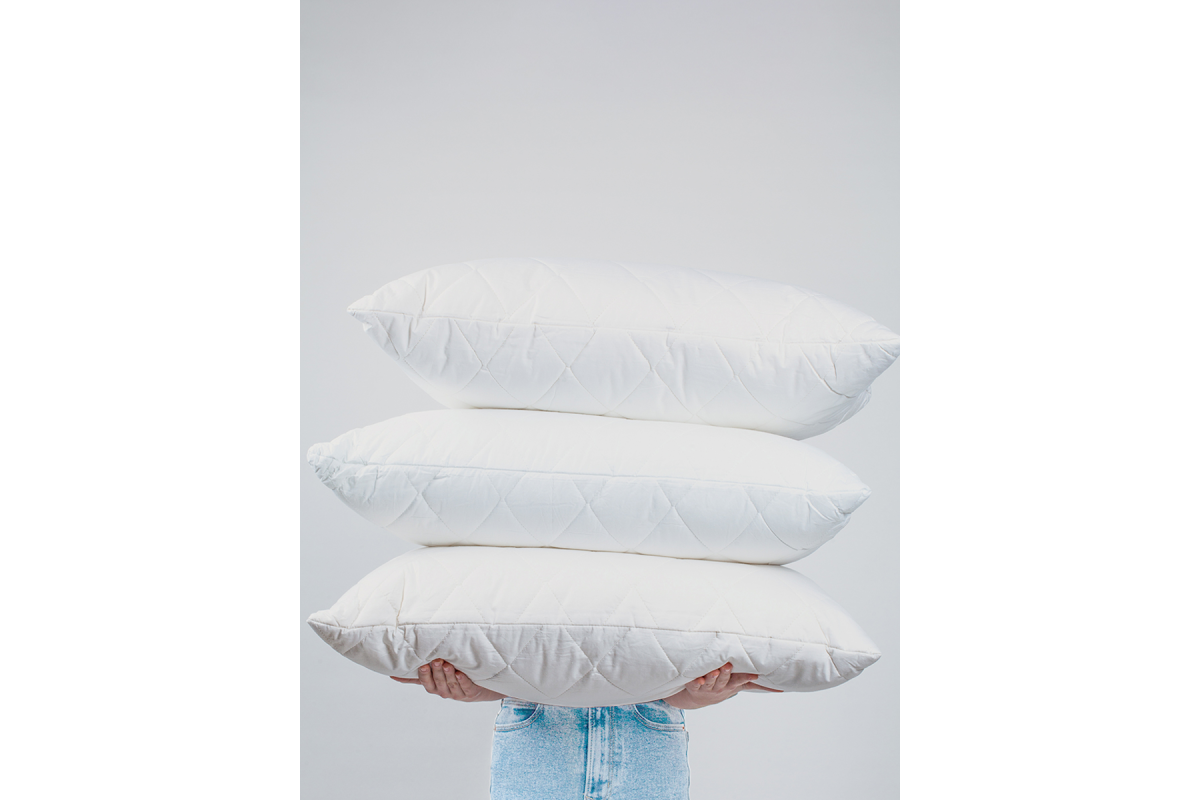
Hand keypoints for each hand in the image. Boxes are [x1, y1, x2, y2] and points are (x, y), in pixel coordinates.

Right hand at [390, 659, 506, 701]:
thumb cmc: (450, 678)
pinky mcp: (470, 692)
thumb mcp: (433, 677)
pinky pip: (465, 687)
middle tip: (436, 660)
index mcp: (434, 687)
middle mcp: (444, 691)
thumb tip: (392, 673)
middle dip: (437, 672)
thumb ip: (415, 675)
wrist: (475, 689)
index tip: (422, 665)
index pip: (426, 683)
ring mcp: (457, 693)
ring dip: (448, 675)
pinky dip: (463, 680)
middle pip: (438, 683)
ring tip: (448, 664)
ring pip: (451, 684)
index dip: (424, 675)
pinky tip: (461, 673)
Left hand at [663, 662, 781, 708]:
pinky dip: (695, 681)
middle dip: (726, 674)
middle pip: (724, 680)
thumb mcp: (739, 685)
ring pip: (710, 681)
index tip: (754, 674)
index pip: (740, 681)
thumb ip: (757, 684)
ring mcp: (707, 687)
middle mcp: (720, 686)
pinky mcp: (694, 685)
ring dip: (712, 676)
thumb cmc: (723, 686)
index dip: (747, 678)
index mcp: (731, 684)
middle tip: (728, 666)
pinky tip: (697, 678)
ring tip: (714, 670)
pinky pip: (693, 683)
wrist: (699, 698)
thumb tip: (782, 688)